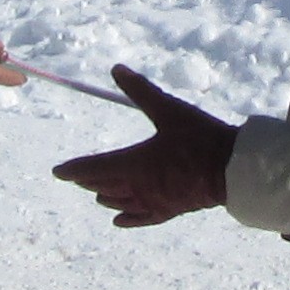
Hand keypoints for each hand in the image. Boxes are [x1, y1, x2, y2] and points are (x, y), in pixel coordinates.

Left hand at [52, 64, 239, 227]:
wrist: (232, 169)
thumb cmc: (200, 137)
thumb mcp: (169, 110)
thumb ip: (140, 91)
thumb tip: (116, 69)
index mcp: (134, 163)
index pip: (94, 168)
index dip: (73, 169)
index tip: (58, 172)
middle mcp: (138, 187)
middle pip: (104, 185)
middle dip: (88, 180)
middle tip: (75, 177)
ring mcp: (154, 202)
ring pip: (120, 202)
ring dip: (105, 195)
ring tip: (96, 192)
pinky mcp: (170, 210)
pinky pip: (142, 218)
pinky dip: (127, 218)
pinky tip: (118, 220)